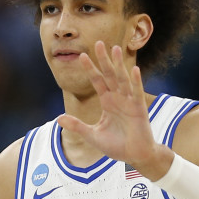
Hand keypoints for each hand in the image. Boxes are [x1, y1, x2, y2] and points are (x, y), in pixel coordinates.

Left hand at [56, 41, 171, 178]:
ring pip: (122, 79)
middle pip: (109, 75)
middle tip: (98, 43)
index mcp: (107, 102)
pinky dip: (135, 82)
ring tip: (115, 49)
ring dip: (119, 65)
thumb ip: (77, 126)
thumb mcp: (92, 135)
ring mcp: (129, 102)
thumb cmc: (116, 146)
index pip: (97, 81)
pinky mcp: (139, 109)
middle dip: (104, 60)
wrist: (135, 156)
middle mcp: (118, 98)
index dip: (90, 69)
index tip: (82, 56)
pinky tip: (134, 69)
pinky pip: (136, 93)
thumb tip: (59, 118)